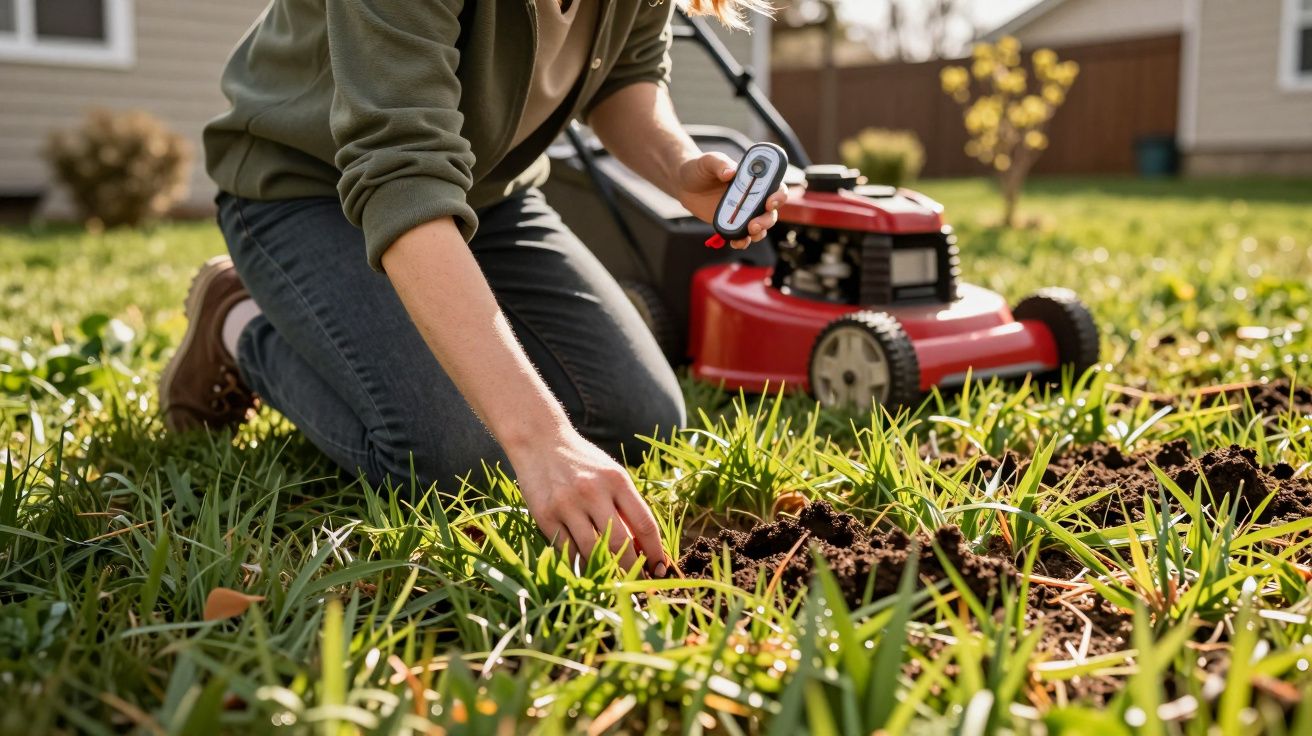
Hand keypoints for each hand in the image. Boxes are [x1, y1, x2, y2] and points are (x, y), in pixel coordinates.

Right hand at [509, 429, 670, 576]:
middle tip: (639, 584)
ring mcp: (567, 505)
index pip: (644, 523)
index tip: (661, 568)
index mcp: (616, 480)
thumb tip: (643, 548)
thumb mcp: (611, 475)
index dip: (656, 551)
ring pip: (592, 551)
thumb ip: (626, 506)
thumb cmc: (583, 462)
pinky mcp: (545, 516)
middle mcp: (592, 492)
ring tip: (615, 579)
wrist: (540, 442)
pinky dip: (580, 564)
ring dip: (606, 571)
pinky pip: (567, 551)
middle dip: (633, 568)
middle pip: (620, 543)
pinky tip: (588, 568)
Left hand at [676, 151, 788, 249]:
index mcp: (754, 179)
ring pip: (761, 226)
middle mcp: (753, 196)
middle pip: (770, 211)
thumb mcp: (708, 161)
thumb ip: (720, 163)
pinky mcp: (732, 223)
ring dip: (759, 233)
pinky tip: (736, 242)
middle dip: (767, 220)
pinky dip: (743, 241)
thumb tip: (729, 172)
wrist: (685, 184)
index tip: (770, 201)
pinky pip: (743, 235)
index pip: (775, 187)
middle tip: (754, 224)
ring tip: (747, 233)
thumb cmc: (700, 168)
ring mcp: (744, 211)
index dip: (779, 195)